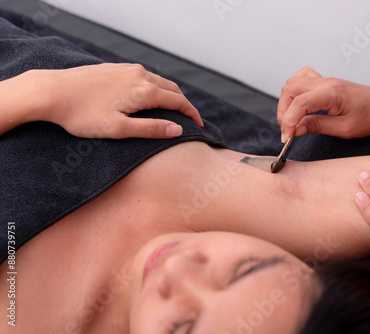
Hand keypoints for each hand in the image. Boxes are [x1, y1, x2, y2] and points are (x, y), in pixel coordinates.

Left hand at [35, 63, 202, 138]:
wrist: (51, 91)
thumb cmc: (82, 114)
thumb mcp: (119, 129)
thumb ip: (151, 129)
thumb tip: (177, 129)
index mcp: (144, 90)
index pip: (178, 101)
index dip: (192, 114)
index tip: (199, 126)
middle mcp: (139, 75)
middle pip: (171, 89)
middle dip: (183, 104)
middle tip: (188, 119)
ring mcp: (126, 69)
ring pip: (158, 81)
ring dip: (169, 94)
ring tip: (171, 109)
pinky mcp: (114, 68)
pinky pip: (143, 76)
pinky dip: (154, 87)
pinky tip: (147, 97)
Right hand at [277, 67, 369, 141]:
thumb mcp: (345, 129)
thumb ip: (317, 126)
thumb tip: (295, 129)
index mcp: (332, 93)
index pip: (300, 103)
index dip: (288, 121)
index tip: (286, 137)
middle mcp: (325, 82)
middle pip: (290, 90)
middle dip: (283, 112)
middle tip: (288, 131)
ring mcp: (323, 79)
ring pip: (291, 84)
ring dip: (286, 102)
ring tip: (293, 121)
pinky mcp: (323, 81)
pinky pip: (300, 78)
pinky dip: (293, 91)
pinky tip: (298, 104)